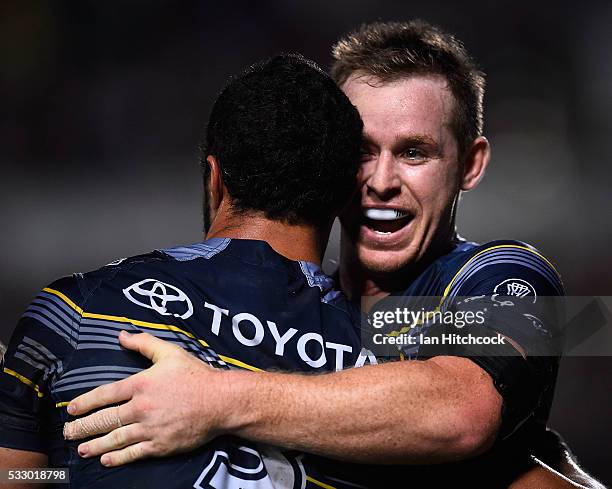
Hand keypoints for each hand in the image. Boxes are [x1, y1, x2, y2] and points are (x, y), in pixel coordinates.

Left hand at [63, 331, 230, 466]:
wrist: (220, 401)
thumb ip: (144, 343)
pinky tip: (106, 459)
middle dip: (82, 428)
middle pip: (104, 420)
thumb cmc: (196, 375)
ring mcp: (150, 429)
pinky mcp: (161, 445)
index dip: (85, 403)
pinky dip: (117, 458)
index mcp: (140, 385)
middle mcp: (141, 408)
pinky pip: (133, 453)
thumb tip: (121, 335)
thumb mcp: (169, 352)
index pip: (105, 395)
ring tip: (81, 449)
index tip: (72, 409)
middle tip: (68, 433)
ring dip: (95, 445)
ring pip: (115, 439)